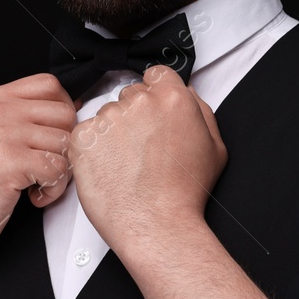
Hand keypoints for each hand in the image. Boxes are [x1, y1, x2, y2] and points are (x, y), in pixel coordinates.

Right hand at [0, 73, 76, 262]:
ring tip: (37, 184)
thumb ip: (21, 117)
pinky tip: (34, 196)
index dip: (63, 110)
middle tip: (46, 166)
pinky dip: (53, 189)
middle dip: (64, 144)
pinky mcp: (8, 163)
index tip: (53, 136)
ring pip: (64, 143)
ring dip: (60, 172)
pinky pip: (58, 169)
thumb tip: (70, 106)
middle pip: (63, 113)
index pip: (48, 84)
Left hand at [64, 63, 226, 253]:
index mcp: (173, 97)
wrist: (156, 224)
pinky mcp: (83, 138)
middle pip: (130, 95)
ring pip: (107, 115)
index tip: (153, 115)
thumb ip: (200, 111)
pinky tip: (109, 170)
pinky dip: (93, 150)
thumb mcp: (214, 148)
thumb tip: (186, 94)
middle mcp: (139, 102)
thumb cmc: (185, 192)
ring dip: (113, 133)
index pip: (156, 75)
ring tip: (126, 165)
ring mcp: (108, 118)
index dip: (155, 94)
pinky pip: (86, 134)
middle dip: (134, 116)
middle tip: (142, 149)